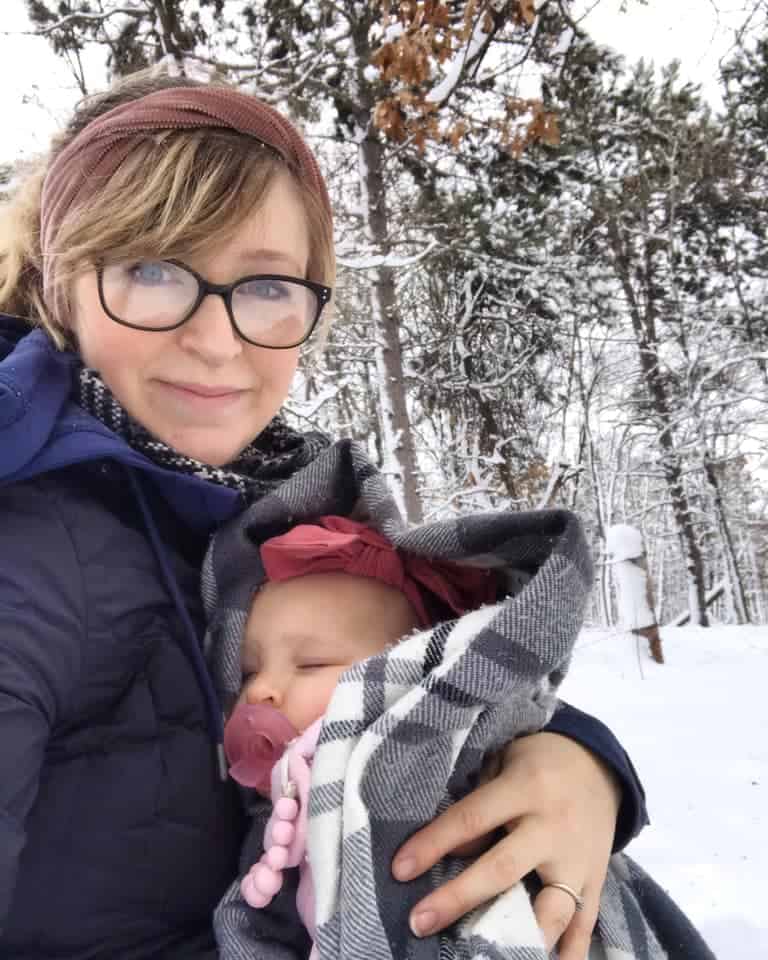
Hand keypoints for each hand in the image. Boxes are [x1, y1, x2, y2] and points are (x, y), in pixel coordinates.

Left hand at [391, 731, 621, 958]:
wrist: (598, 764)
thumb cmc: (538, 761)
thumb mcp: (504, 763)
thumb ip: (479, 803)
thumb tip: (453, 853)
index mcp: (525, 788)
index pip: (472, 819)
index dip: (434, 844)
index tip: (400, 869)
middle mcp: (552, 826)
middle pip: (502, 869)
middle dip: (458, 898)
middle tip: (419, 921)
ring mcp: (579, 859)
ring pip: (551, 908)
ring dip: (518, 938)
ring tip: (484, 956)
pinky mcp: (596, 881)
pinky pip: (584, 924)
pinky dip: (568, 954)